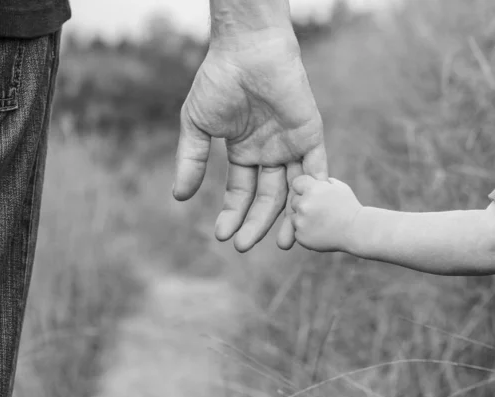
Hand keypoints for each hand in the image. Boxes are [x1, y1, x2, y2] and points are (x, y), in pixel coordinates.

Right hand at [173, 32, 327, 252]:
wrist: (247, 51)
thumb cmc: (219, 82)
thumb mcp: (197, 126)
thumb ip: (191, 160)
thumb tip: (178, 197)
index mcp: (244, 152)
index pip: (241, 193)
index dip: (232, 215)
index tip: (222, 236)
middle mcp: (269, 154)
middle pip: (266, 198)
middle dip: (256, 223)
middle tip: (244, 246)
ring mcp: (291, 146)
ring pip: (292, 191)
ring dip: (287, 218)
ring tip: (280, 244)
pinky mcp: (311, 136)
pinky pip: (316, 171)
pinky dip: (312, 194)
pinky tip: (302, 216)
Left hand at [290, 176, 362, 251]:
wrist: (357, 231)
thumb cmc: (350, 207)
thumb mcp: (339, 187)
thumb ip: (323, 182)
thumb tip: (313, 180)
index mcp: (312, 189)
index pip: (296, 183)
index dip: (303, 188)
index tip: (312, 194)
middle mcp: (304, 204)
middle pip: (294, 201)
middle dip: (304, 205)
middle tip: (320, 212)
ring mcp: (301, 221)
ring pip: (294, 218)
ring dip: (303, 220)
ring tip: (322, 223)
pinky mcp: (301, 236)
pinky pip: (298, 232)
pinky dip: (306, 233)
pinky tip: (321, 232)